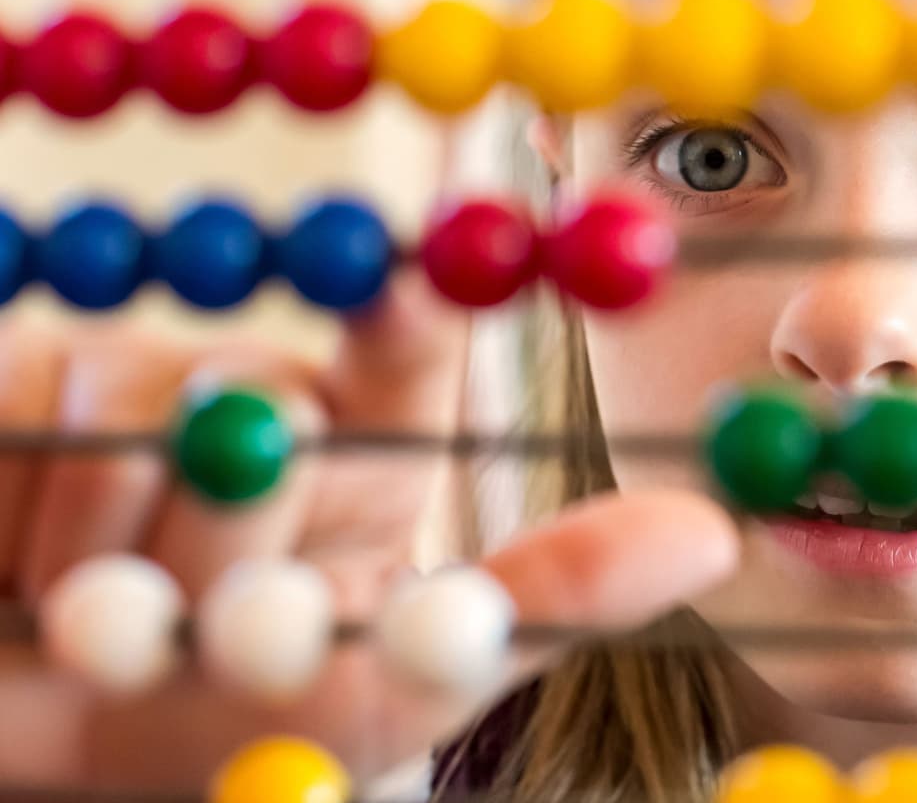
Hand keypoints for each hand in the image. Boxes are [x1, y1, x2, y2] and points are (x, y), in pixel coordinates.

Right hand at [0, 273, 738, 793]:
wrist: (47, 758)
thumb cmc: (224, 724)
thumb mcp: (393, 684)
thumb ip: (545, 604)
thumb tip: (715, 534)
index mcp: (365, 449)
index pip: (407, 348)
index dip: (414, 306)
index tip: (422, 291)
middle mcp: (257, 394)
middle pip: (277, 408)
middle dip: (239, 555)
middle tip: (215, 633)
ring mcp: (131, 390)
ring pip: (151, 427)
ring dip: (126, 572)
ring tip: (104, 631)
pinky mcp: (22, 393)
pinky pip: (40, 434)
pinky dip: (33, 547)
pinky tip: (26, 591)